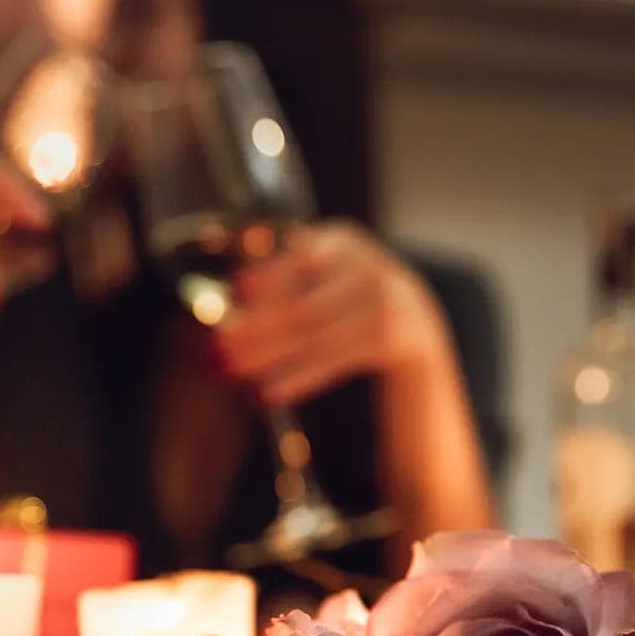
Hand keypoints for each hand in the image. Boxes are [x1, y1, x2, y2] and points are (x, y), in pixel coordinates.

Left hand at [215, 223, 450, 405]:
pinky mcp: (397, 341)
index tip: (235, 291)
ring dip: (269, 357)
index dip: (267, 275)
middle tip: (218, 350)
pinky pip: (335, 362)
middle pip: (302, 304)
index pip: (300, 258)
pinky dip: (298, 378)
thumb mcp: (321, 282)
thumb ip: (280, 286)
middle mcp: (370, 267)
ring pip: (315, 336)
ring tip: (233, 373)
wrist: (417, 331)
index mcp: (343, 241)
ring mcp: (389, 304)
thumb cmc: (348, 306)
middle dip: (255, 330)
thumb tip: (227, 302)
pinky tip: (267, 393)